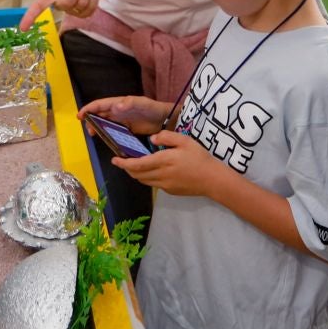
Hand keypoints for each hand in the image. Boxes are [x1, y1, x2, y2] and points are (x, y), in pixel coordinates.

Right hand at [79, 95, 172, 134]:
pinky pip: (114, 132)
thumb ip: (129, 103)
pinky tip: (107, 141)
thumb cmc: (153, 108)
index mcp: (119, 103)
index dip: (89, 109)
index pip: (100, 105)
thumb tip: (114, 107)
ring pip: (105, 124)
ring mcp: (122, 121)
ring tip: (94, 135)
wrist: (166, 119)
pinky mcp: (127, 130)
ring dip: (98, 128)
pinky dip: (108, 135)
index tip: (80, 116)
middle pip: (100, 115)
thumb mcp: (142, 103)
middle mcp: (118, 111)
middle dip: (91, 121)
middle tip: (88, 131)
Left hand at [112, 130, 227, 197]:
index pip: (137, 164)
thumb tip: (151, 139)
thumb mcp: (185, 141)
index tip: (114, 159)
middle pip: (137, 174)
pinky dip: (147, 178)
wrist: (212, 180)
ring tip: (133, 166)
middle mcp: (160, 175)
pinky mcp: (169, 191)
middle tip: (122, 161)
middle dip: (127, 169)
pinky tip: (151, 171)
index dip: (123, 163)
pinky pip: (153, 184)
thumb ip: (167, 137)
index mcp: (163, 161)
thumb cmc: (199, 157)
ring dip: (136, 174)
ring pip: (143, 180)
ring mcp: (164, 185)